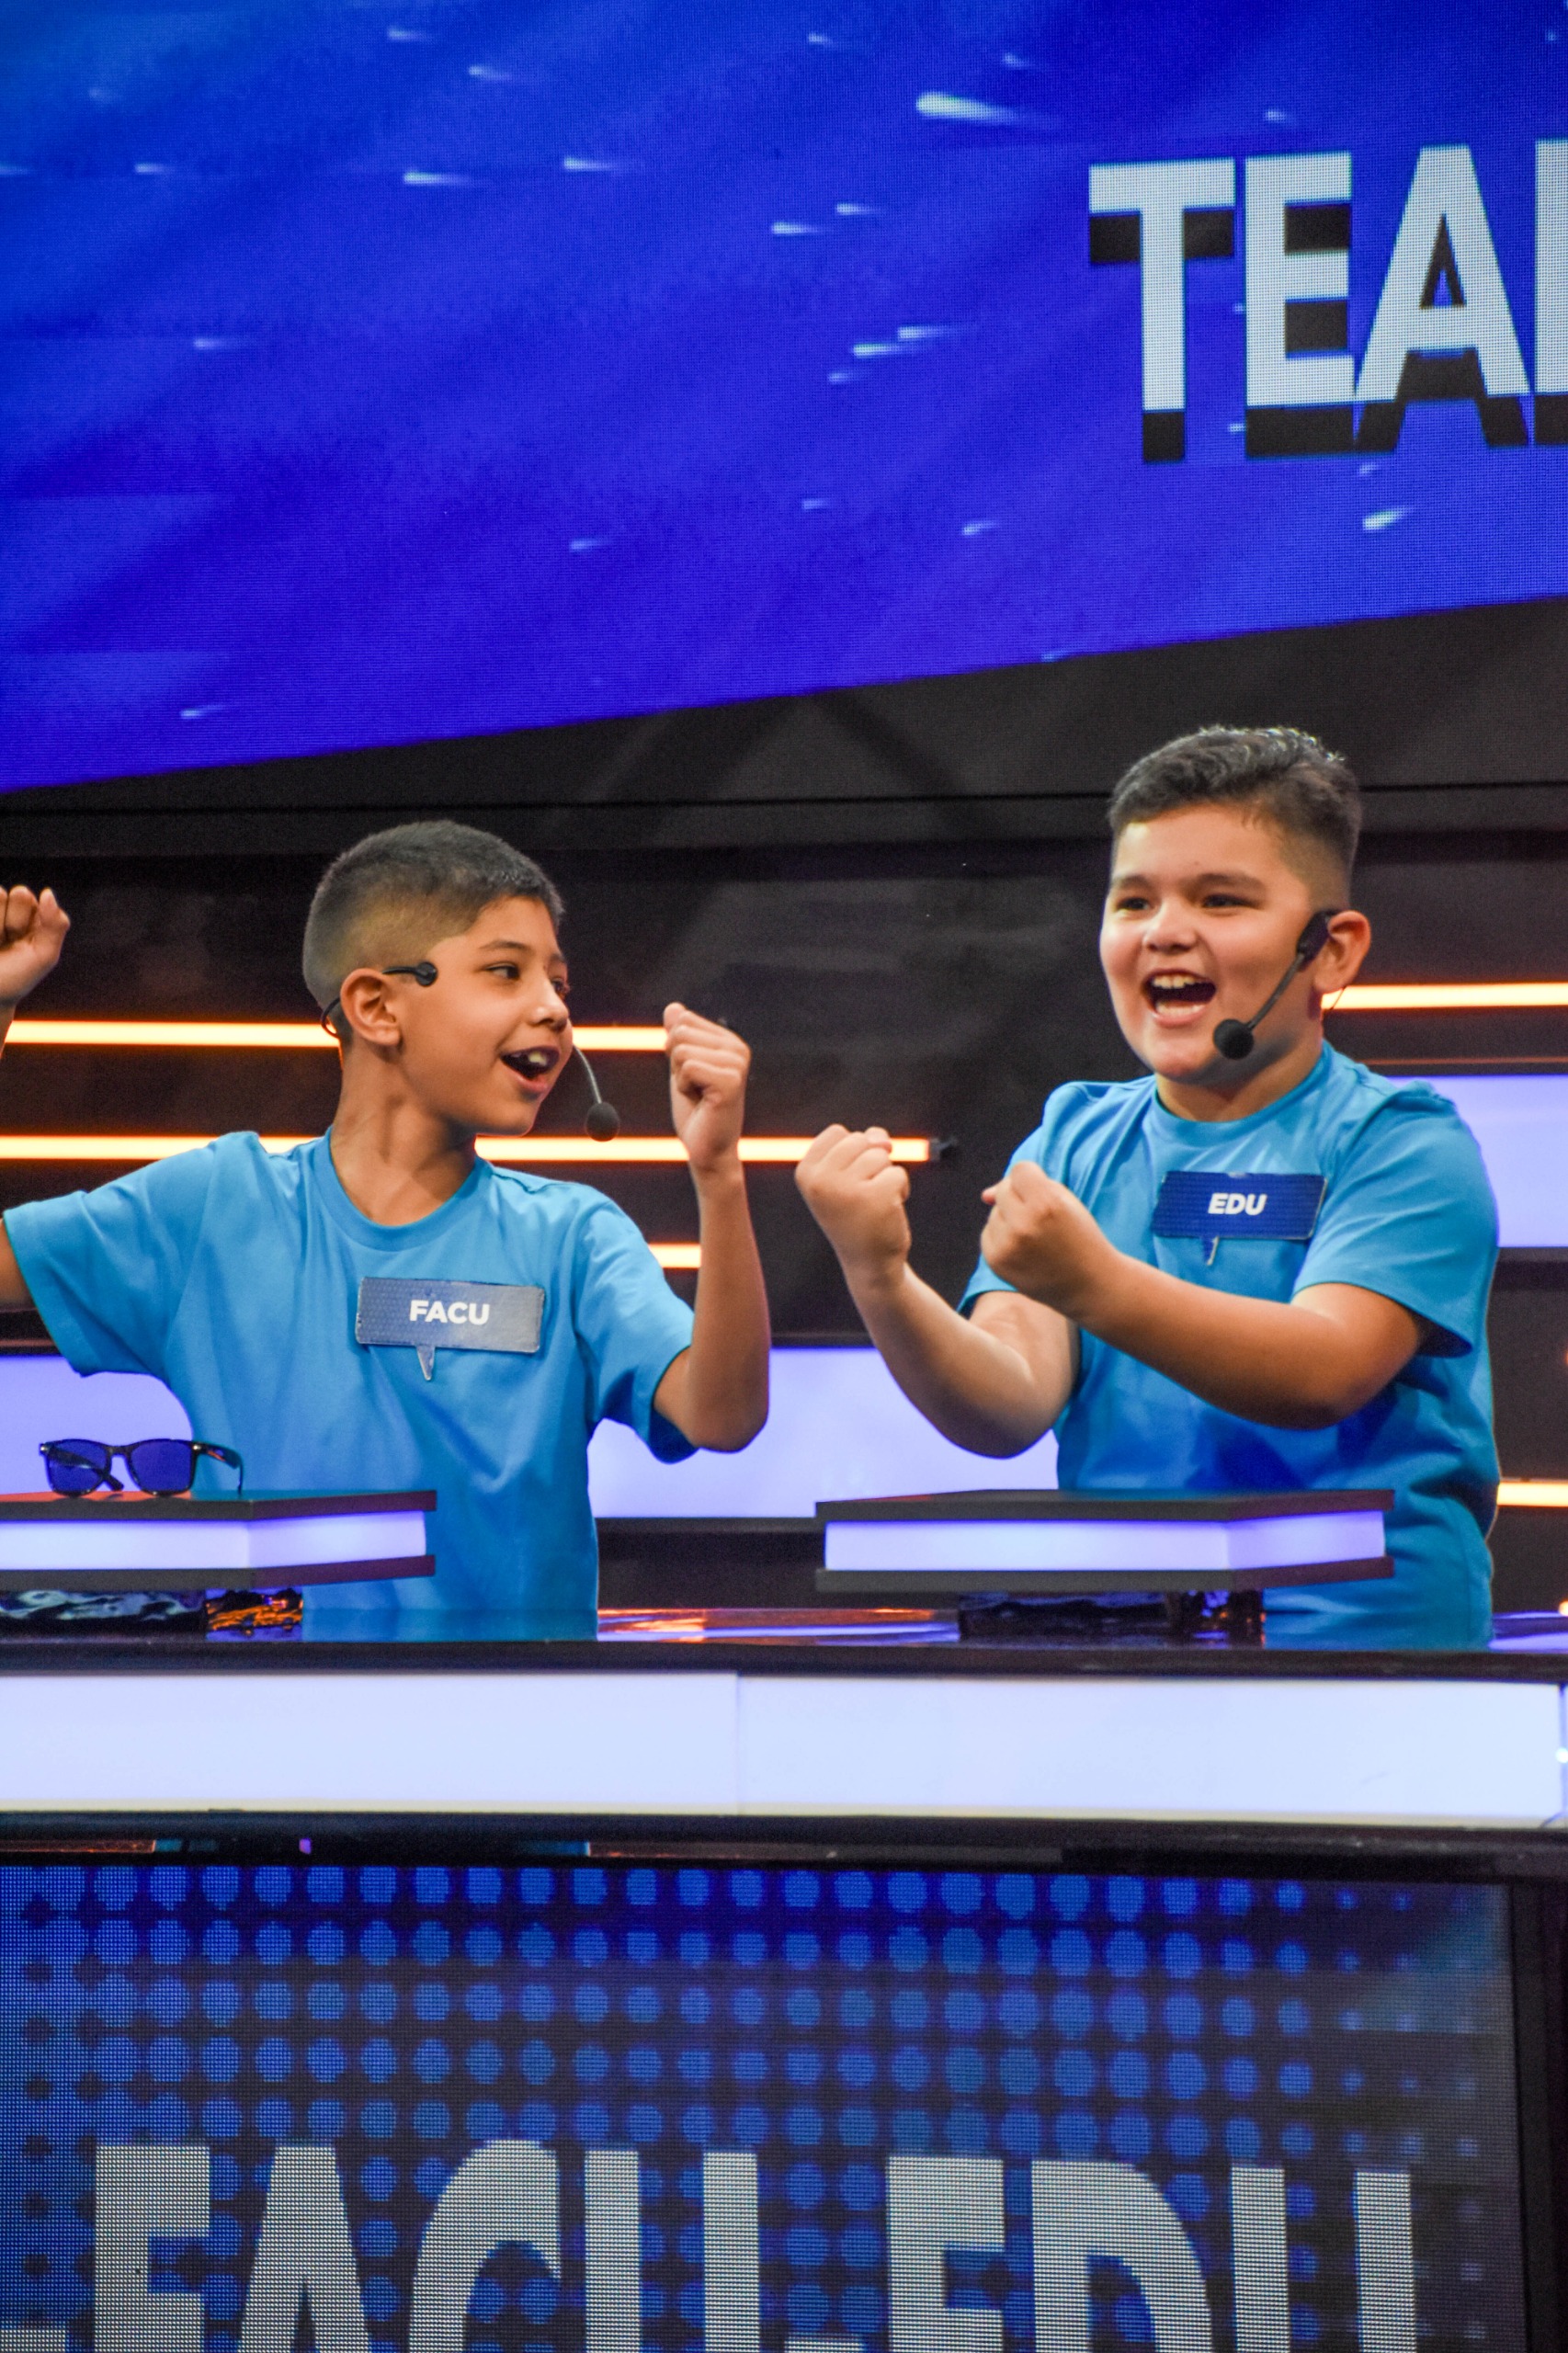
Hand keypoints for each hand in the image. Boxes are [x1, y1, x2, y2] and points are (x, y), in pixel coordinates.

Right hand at [0, 887, 68, 1010]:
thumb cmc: (15, 977)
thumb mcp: (44, 956)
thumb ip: (55, 924)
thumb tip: (47, 892)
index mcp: (36, 916)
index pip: (43, 901)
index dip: (31, 922)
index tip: (25, 942)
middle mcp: (13, 909)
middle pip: (20, 893)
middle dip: (15, 922)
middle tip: (11, 942)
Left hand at [666, 1003, 748, 1175]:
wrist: (707, 1149)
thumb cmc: (696, 1111)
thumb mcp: (681, 1067)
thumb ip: (678, 1037)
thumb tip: (673, 1007)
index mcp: (729, 1041)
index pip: (683, 1020)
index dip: (675, 1050)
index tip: (692, 1076)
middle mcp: (738, 1048)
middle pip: (680, 1032)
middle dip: (676, 1063)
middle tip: (695, 1088)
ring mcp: (737, 1064)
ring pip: (682, 1049)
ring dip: (680, 1077)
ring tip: (699, 1096)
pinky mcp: (731, 1081)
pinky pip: (688, 1067)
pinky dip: (685, 1087)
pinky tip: (702, 1102)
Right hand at [796, 1124, 911, 1289]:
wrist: (868, 1263)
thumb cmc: (857, 1214)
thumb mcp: (847, 1175)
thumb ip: (861, 1145)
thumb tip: (881, 1140)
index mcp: (806, 1172)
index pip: (838, 1132)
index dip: (853, 1152)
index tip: (846, 1183)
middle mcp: (820, 1181)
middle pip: (859, 1140)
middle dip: (870, 1163)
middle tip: (863, 1195)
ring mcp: (846, 1189)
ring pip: (880, 1155)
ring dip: (886, 1176)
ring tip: (874, 1203)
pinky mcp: (874, 1198)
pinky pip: (898, 1173)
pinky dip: (901, 1189)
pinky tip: (888, 1211)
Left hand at [979, 1158, 1117, 1318]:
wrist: (1089, 1284)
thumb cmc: (1079, 1238)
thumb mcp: (1066, 1202)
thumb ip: (1028, 1186)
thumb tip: (984, 1195)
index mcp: (1046, 1204)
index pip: (1020, 1169)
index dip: (1033, 1178)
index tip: (1046, 1194)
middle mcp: (1023, 1225)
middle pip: (1003, 1190)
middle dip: (1020, 1198)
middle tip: (1043, 1218)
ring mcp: (1007, 1245)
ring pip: (994, 1213)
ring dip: (1010, 1219)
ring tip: (1036, 1237)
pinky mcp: (997, 1262)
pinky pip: (988, 1234)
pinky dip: (1002, 1237)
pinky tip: (1025, 1249)